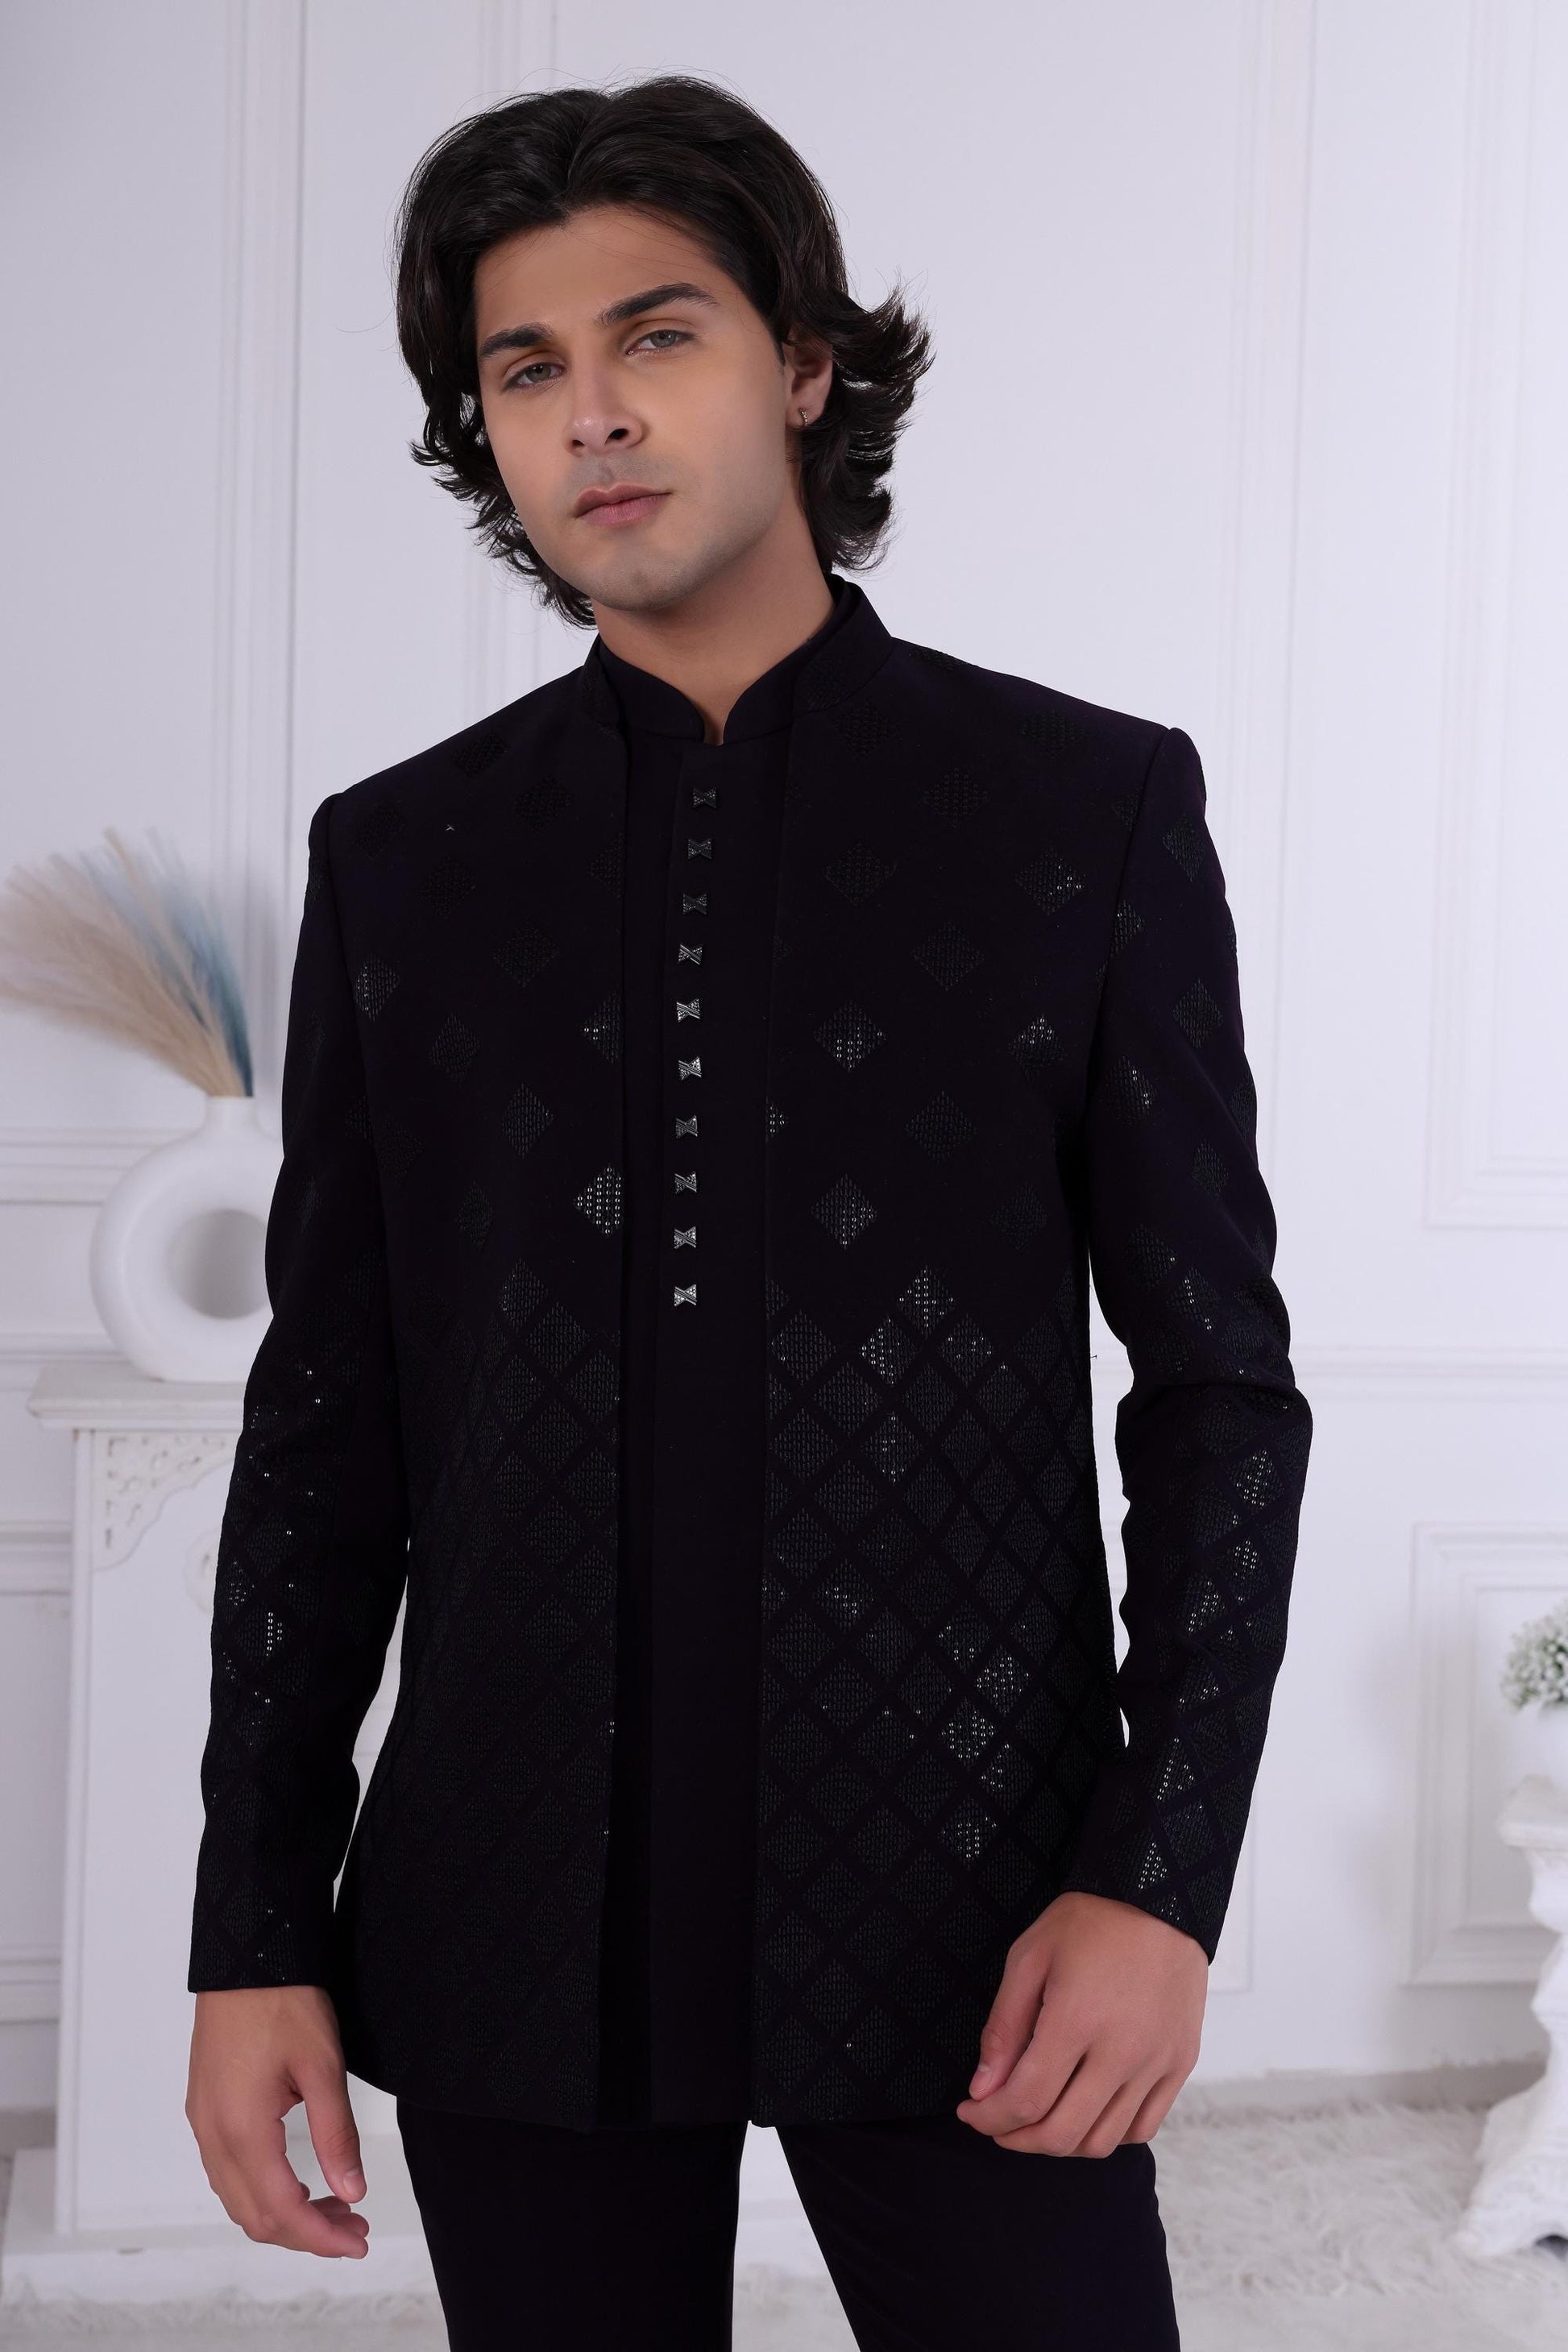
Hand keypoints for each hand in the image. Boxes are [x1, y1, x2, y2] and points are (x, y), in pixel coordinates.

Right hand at [186, 1984, 369, 2256]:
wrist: (246, 1955)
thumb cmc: (284, 2000)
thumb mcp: (322, 2066)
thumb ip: (335, 2135)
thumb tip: (351, 2191)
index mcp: (242, 2129)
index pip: (281, 2211)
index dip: (321, 2237)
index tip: (358, 2242)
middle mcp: (213, 2135)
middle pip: (255, 2216)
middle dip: (306, 2233)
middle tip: (354, 2226)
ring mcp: (203, 2123)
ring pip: (239, 2198)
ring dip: (285, 2213)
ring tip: (335, 2205)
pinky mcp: (205, 2109)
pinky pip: (228, 2172)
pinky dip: (264, 2189)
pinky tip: (298, 2180)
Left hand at [955, 1890, 1205, 2155]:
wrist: (1159, 1899)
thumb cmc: (1091, 1922)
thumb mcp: (1030, 1957)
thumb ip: (1004, 2027)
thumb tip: (983, 2089)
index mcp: (1077, 2020)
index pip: (1027, 2100)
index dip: (990, 2118)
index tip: (971, 2112)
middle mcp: (1122, 2051)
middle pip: (1062, 2133)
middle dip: (1017, 2138)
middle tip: (996, 2123)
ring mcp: (1156, 2063)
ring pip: (1102, 2141)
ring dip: (1060, 2143)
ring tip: (1037, 2119)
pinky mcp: (1179, 2065)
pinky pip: (1142, 2128)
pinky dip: (1107, 2135)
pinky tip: (1084, 2112)